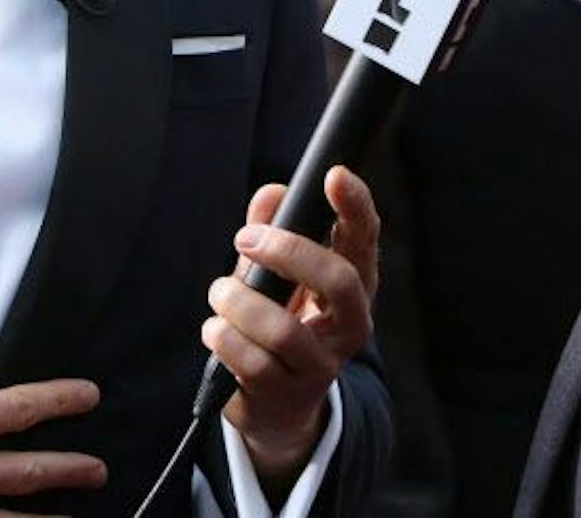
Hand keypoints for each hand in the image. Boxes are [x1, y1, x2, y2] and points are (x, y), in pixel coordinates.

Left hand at [205, 166, 380, 483]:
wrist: (275, 405)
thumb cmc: (277, 322)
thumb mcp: (274, 276)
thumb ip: (272, 232)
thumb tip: (272, 193)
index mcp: (352, 287)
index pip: (364, 242)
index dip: (355, 207)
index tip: (334, 174)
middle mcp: (349, 327)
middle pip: (339, 281)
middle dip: (287, 251)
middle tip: (244, 238)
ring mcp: (321, 366)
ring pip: (283, 329)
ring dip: (239, 303)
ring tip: (220, 295)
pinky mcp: (287, 396)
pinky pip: (251, 362)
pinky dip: (224, 337)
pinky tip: (217, 331)